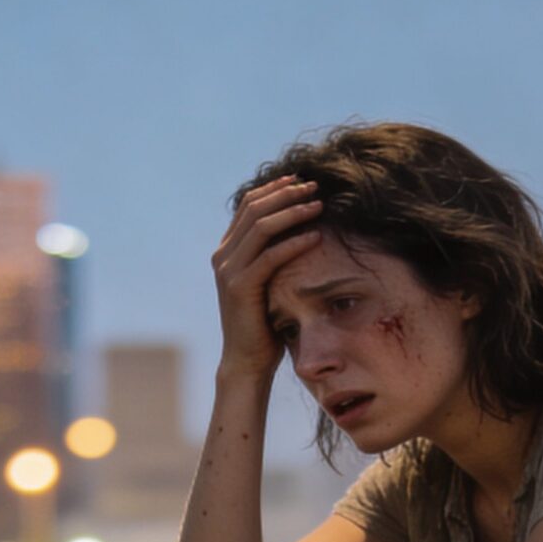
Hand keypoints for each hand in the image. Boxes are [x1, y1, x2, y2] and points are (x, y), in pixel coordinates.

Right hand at [213, 177, 324, 377]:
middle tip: (315, 187)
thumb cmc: (264, 324)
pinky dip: (295, 242)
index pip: (249, 206)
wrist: (247, 360)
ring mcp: (228, 271)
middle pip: (255, 208)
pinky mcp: (241, 287)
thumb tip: (300, 231)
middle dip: (287, 193)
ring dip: (293, 211)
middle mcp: (223, 256)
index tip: (301, 181)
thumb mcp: (267, 282)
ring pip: (261, 226)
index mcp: (227, 251)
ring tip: (319, 205)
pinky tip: (316, 236)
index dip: (274, 188)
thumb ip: (271, 257)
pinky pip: (271, 256)